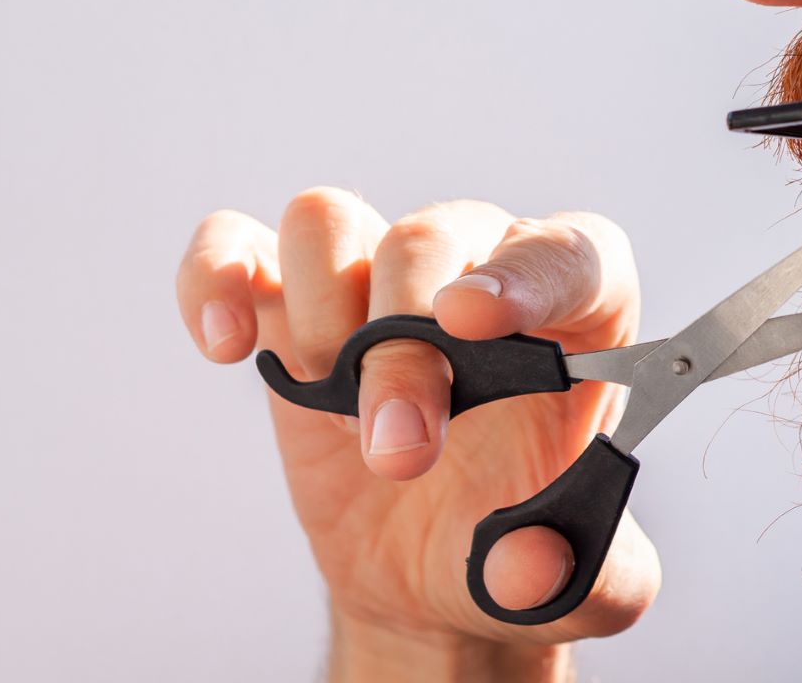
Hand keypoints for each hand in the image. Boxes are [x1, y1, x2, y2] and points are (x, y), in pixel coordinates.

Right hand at [175, 188, 660, 658]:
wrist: (441, 567)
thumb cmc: (526, 540)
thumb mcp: (586, 579)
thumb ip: (586, 575)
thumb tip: (527, 563)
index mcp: (581, 305)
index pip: (566, 254)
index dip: (522, 275)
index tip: (471, 321)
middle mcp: (480, 264)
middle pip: (431, 242)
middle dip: (403, 346)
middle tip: (399, 448)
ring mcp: (379, 278)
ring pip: (330, 222)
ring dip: (323, 319)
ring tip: (342, 416)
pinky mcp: (292, 305)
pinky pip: (237, 244)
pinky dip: (215, 276)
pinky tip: (227, 344)